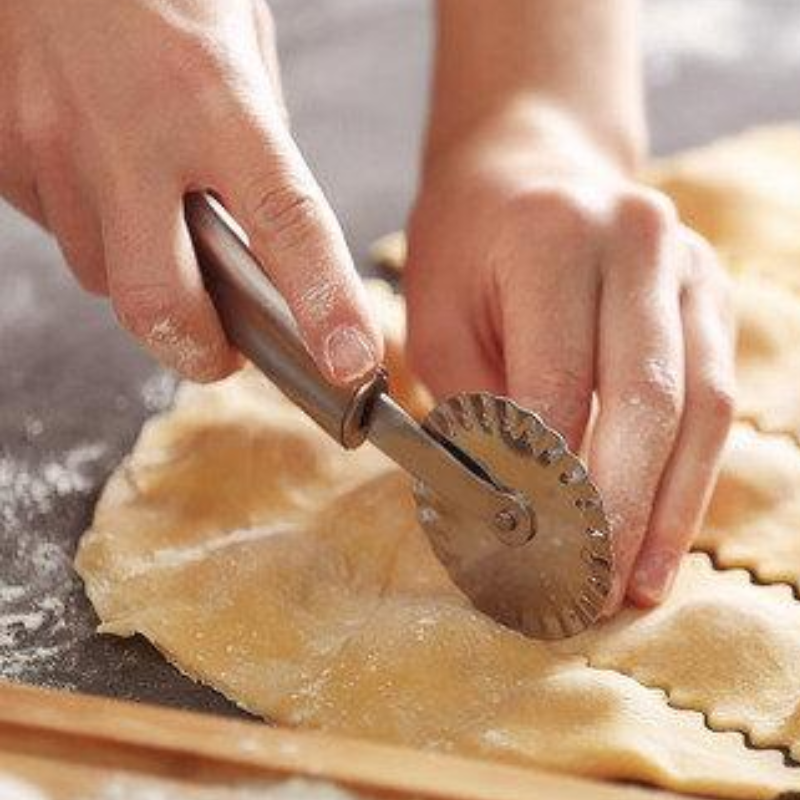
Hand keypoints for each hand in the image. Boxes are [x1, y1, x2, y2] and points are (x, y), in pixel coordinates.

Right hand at [0, 0, 380, 382]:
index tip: (351, 361)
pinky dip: (94, 230)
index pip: (287, 225)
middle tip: (226, 350)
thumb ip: (258, 144)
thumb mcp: (239, 44)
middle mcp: (131, 131)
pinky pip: (60, 234)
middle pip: (163, 302)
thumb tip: (264, 232)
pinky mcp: (1, 152)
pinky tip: (101, 175)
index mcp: (217, 98)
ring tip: (155, 214)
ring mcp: (52, 145)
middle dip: (201, 349)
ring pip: (105, 277)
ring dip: (144, 275)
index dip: (325, 306)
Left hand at [405, 108, 735, 610]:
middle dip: (620, 508)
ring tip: (639, 578)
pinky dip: (691, 466)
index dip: (546, 481)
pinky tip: (666, 521)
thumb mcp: (438, 318)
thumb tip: (508, 508)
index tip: (529, 552)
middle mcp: (636, 242)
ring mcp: (688, 264)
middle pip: (647, 401)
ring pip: (700, 404)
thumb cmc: (464, 245)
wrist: (526, 165)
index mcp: (550, 239)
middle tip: (592, 586)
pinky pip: (715, 392)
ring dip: (670, 502)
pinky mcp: (710, 291)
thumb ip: (474, 407)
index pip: (557, 385)